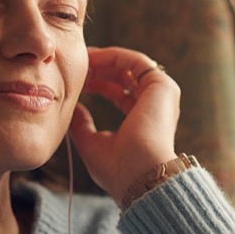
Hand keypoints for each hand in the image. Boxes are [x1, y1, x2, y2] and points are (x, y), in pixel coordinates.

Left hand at [69, 46, 179, 202]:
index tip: (78, 81)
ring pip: (130, 66)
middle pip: (125, 77)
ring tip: (82, 60)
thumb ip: (82, 126)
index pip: (120, 95)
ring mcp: (161, 95)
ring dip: (104, 60)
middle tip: (77, 64)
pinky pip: (136, 61)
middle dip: (99, 69)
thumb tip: (73, 108)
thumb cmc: (118, 169)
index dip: (98, 85)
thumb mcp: (92, 145)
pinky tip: (93, 59)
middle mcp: (155, 106)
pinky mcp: (162, 86)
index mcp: (143, 121)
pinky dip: (113, 56)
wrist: (141, 176)